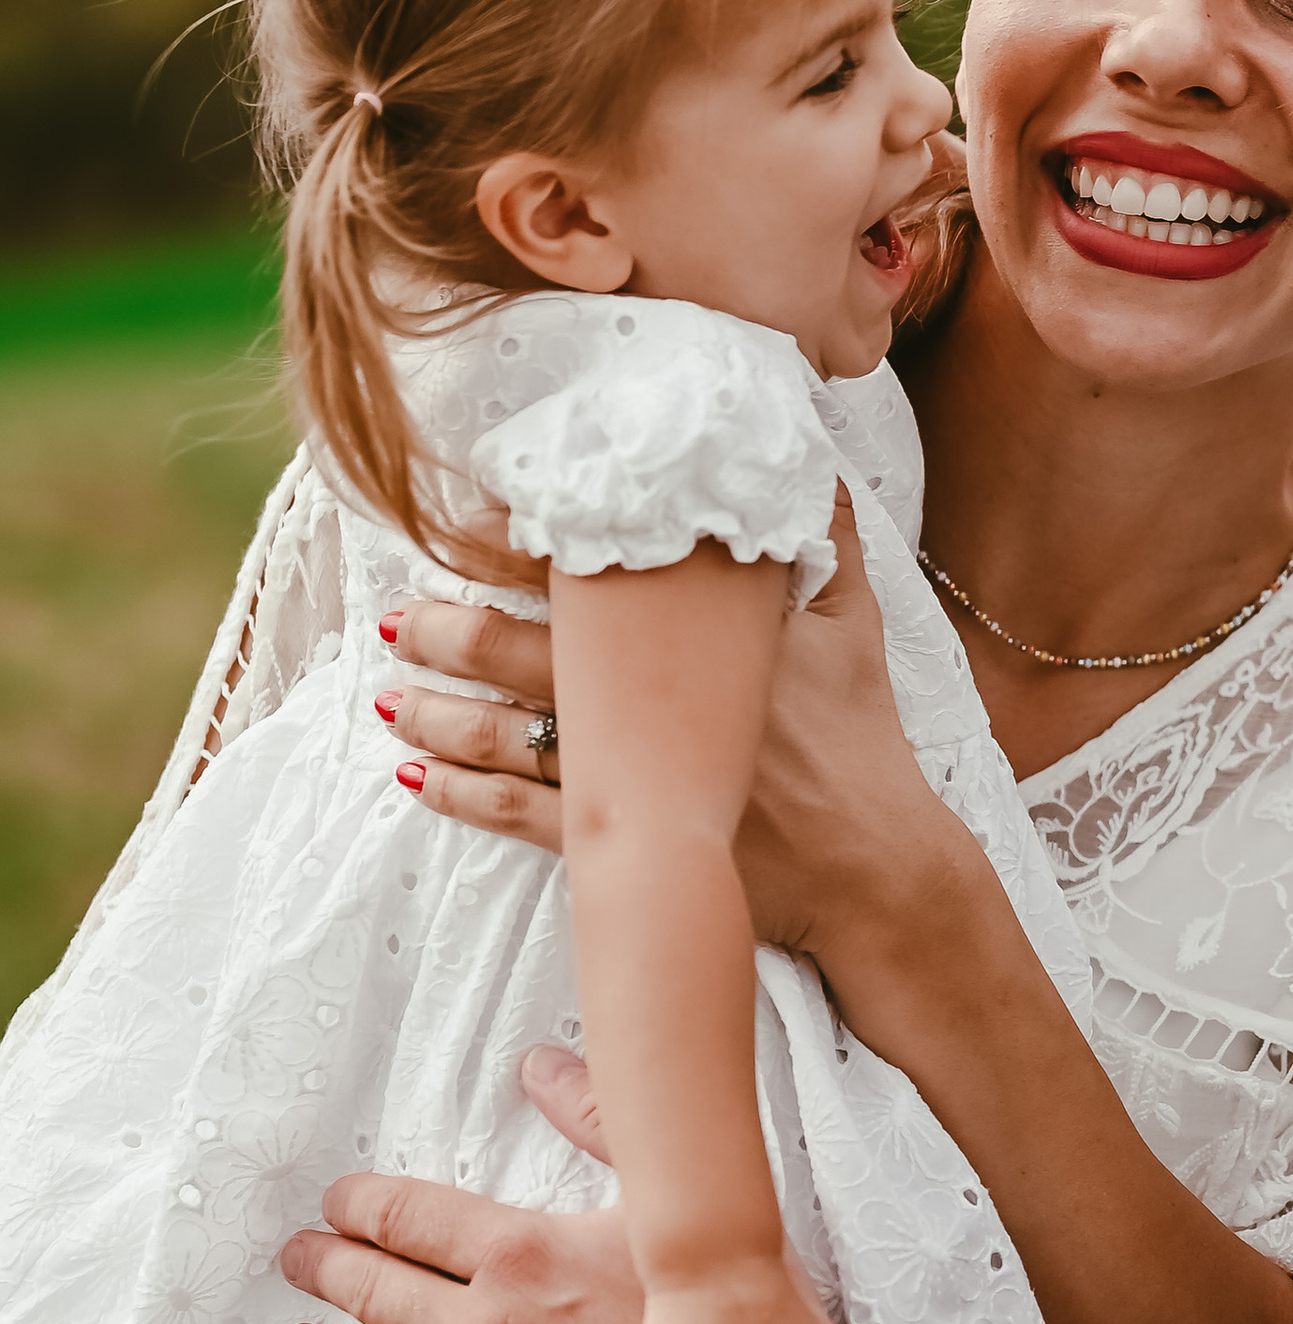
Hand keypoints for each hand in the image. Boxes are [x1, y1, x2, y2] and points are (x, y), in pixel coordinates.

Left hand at [379, 489, 952, 956]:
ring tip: (389, 691)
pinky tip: (420, 776)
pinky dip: (464, 794)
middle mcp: (652, 704)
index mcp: (695, 641)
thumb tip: (815, 455)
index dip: (514, 541)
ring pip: (504, 733)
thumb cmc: (863, 743)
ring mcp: (632, 776)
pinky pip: (521, 815)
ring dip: (437, 710)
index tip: (461, 515)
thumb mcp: (854, 625)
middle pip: (521, 651)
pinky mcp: (626, 843)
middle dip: (447, 629)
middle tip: (398, 613)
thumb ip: (827, 535)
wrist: (872, 868)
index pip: (587, 575)